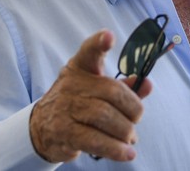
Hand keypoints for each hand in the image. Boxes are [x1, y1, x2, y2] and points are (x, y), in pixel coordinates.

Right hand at [29, 30, 152, 162]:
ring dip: (125, 131)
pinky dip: (115, 149)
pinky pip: (94, 141)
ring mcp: (66, 108)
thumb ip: (124, 86)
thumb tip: (147, 84)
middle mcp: (72, 85)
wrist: (42, 127)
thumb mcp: (97, 89)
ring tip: (130, 137)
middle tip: (136, 119)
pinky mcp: (64, 132)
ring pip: (105, 117)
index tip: (109, 36)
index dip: (99, 42)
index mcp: (81, 68)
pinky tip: (126, 152)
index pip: (89, 51)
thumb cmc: (78, 103)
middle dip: (132, 108)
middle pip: (111, 92)